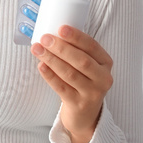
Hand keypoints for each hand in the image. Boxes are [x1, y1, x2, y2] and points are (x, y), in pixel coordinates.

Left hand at [31, 24, 112, 142]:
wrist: (85, 113)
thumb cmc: (82, 81)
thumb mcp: (87, 66)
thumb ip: (76, 50)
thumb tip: (52, 32)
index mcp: (105, 63)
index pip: (92, 46)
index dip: (76, 37)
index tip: (61, 28)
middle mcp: (102, 78)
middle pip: (81, 60)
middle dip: (61, 48)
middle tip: (45, 38)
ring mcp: (92, 93)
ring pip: (70, 74)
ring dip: (52, 59)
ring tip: (37, 49)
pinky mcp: (78, 104)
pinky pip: (61, 88)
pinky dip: (50, 76)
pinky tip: (41, 66)